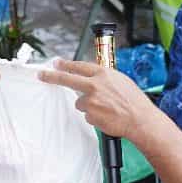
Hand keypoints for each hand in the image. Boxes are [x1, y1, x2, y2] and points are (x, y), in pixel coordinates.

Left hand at [39, 59, 160, 139]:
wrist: (140, 119)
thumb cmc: (134, 101)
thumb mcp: (121, 81)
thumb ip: (104, 78)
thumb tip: (93, 79)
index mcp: (103, 73)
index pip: (79, 66)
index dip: (66, 64)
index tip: (57, 63)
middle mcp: (94, 85)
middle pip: (67, 79)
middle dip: (52, 76)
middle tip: (41, 75)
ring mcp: (91, 100)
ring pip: (80, 102)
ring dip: (89, 105)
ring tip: (107, 108)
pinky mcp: (90, 114)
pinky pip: (88, 115)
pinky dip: (95, 116)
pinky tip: (107, 116)